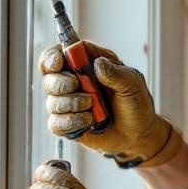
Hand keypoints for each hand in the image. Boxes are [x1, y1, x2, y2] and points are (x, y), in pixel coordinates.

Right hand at [39, 41, 182, 167]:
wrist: (138, 134)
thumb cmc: (135, 104)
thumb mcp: (132, 83)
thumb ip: (116, 73)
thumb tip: (98, 64)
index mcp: (86, 64)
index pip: (56, 54)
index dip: (52, 57)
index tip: (59, 63)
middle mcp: (72, 82)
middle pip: (49, 77)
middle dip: (61, 83)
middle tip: (81, 88)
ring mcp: (68, 104)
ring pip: (52, 102)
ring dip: (72, 105)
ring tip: (93, 108)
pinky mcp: (67, 124)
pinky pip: (55, 124)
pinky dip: (71, 122)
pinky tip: (88, 122)